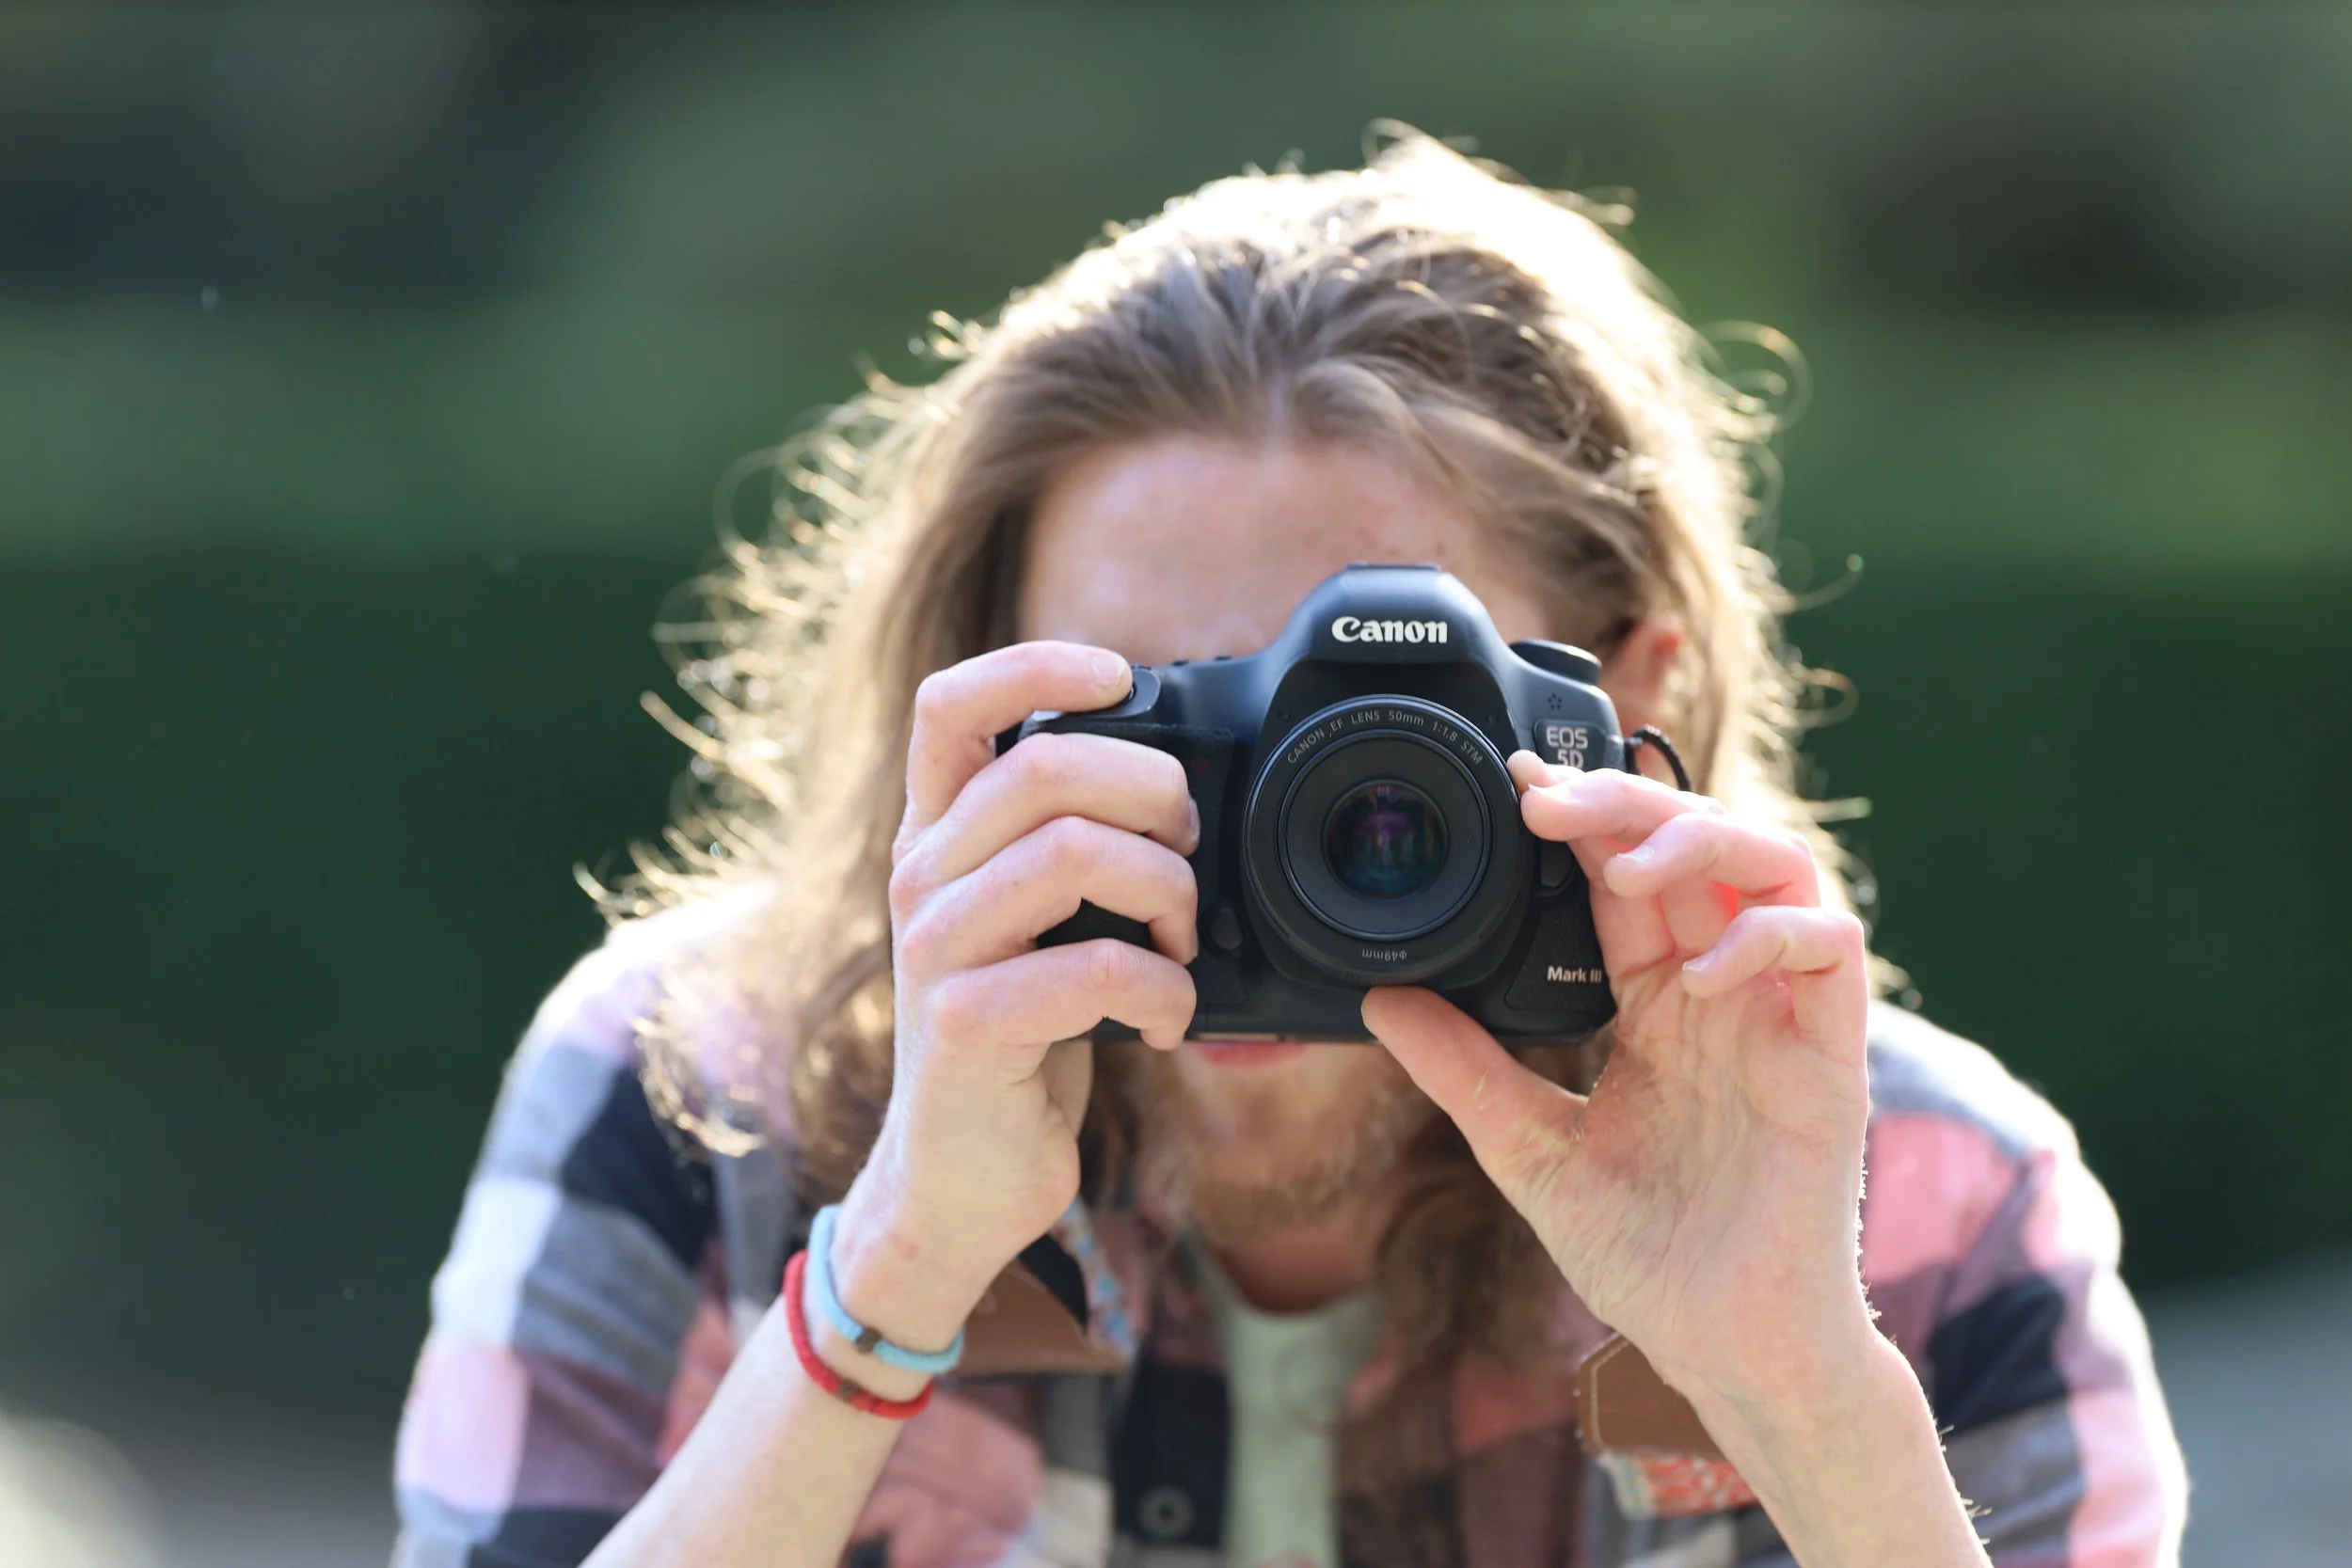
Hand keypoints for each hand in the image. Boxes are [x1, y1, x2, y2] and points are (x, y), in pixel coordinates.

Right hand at [832, 642, 1199, 1345]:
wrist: (961, 1177)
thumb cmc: (1021, 1037)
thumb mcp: (1034, 923)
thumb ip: (1070, 845)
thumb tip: (1180, 787)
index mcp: (938, 836)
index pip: (951, 704)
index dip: (1037, 663)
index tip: (1120, 676)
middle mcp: (922, 877)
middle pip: (1043, 764)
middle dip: (1152, 791)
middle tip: (1188, 850)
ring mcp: (937, 950)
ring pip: (1075, 852)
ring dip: (1169, 894)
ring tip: (1185, 947)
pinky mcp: (967, 1026)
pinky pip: (1095, 968)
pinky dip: (1165, 992)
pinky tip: (1172, 1023)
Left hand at [1363, 753, 1873, 1401]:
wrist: (1723, 1349)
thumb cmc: (1647, 1256)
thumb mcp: (1529, 1150)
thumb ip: (1465, 1070)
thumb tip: (1381, 1000)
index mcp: (1658, 1004)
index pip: (1626, 879)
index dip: (1582, 821)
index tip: (1512, 786)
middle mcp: (1724, 992)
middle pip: (1699, 846)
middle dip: (1627, 805)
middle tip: (1547, 801)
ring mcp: (1782, 1017)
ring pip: (1777, 866)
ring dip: (1703, 843)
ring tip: (1624, 871)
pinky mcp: (1834, 1058)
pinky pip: (1831, 950)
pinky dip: (1769, 934)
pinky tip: (1701, 969)